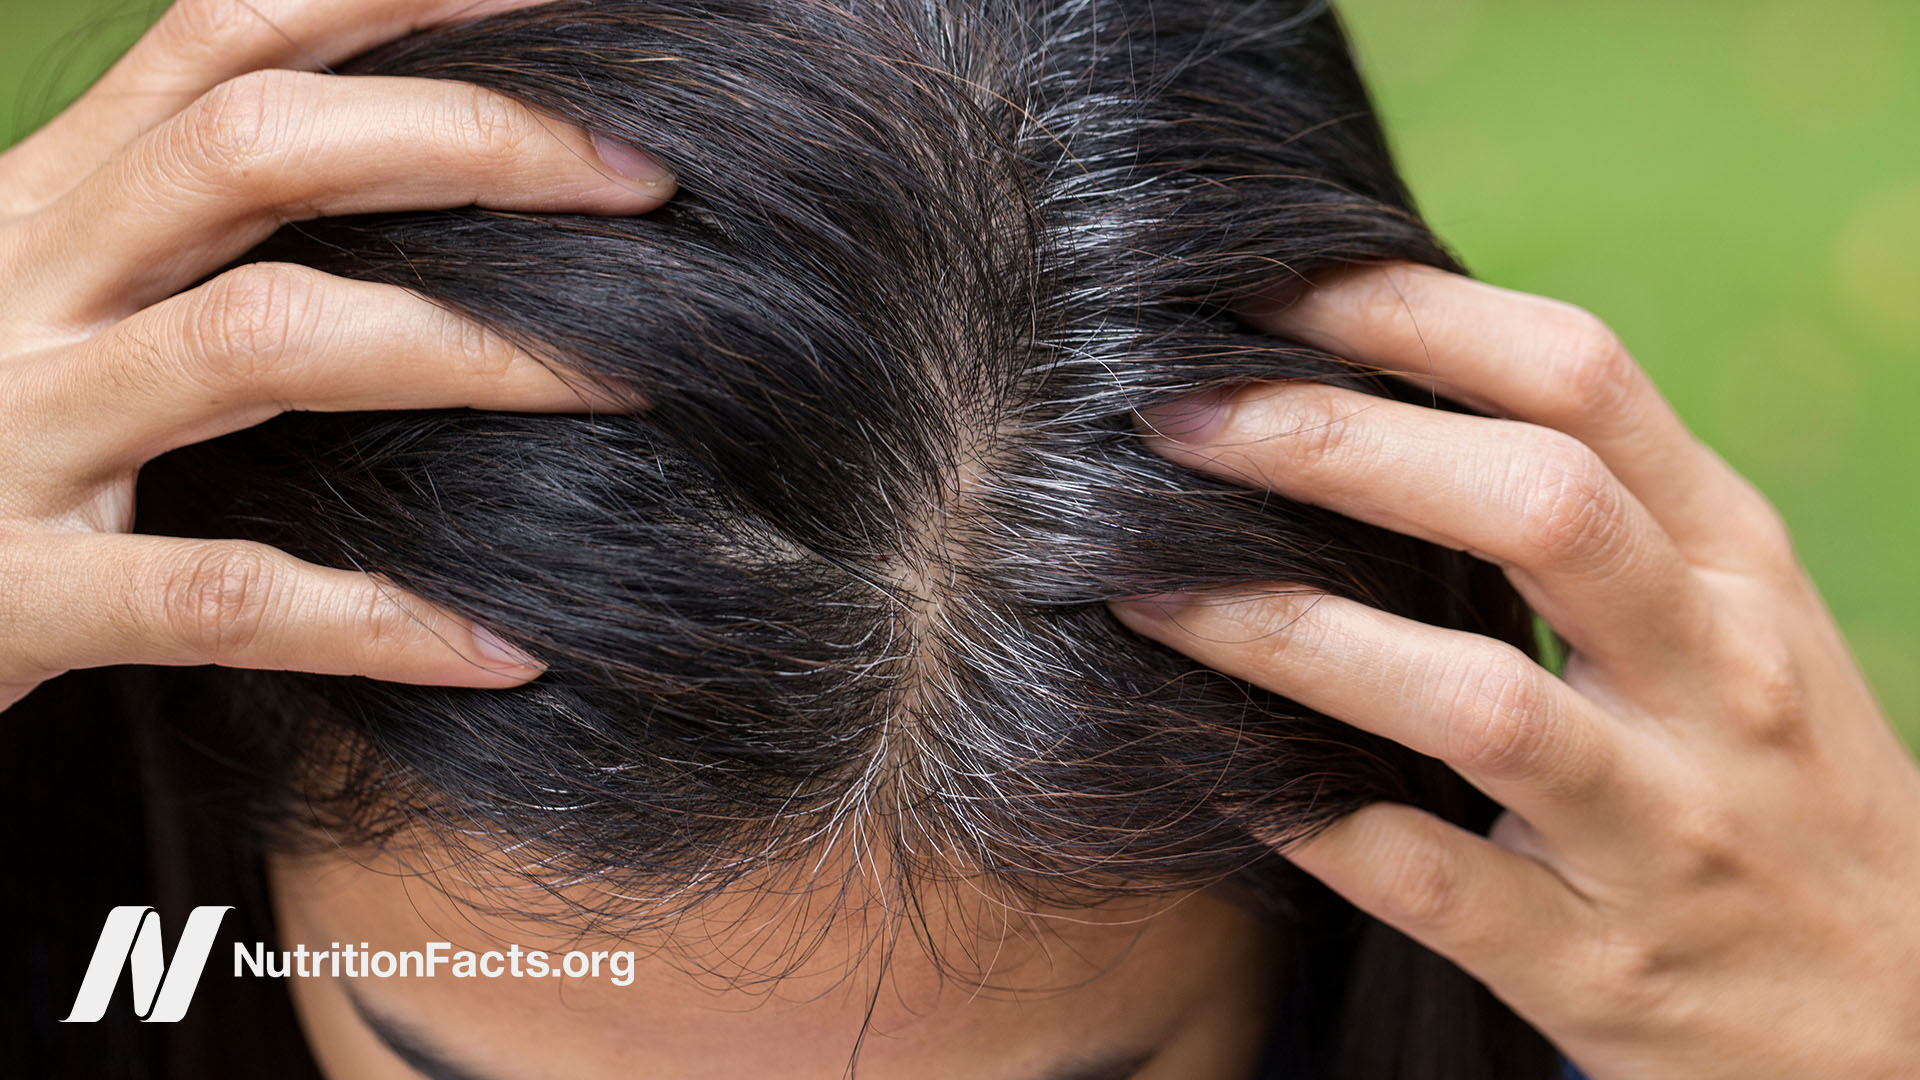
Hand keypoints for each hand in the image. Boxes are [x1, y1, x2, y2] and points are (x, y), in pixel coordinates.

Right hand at [0, 0, 675, 711]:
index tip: (568, 0)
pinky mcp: (17, 591)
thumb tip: (410, 151)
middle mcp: (28, 280)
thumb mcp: (56, 282)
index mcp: (50, 197)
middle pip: (257, 146)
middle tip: (647, 177)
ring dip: (468, 349)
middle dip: (469, 140)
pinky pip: (218, 595)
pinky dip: (373, 617)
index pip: (227, 39)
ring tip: (630, 382)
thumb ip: (192, 220)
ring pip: (261, 341)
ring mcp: (16, 431)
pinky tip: (505, 644)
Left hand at [1110, 264, 1919, 1077]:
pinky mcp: (1600, 968)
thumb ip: (1594, 505)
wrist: (1900, 1022)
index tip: (1261, 280)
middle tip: (1166, 411)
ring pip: (1474, 700)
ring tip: (1139, 583)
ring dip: (1288, 631)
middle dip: (1333, 441)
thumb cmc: (1768, 776)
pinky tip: (1210, 763)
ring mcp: (1665, 828)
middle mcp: (1716, 675)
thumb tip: (1375, 375)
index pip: (1580, 382)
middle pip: (1532, 505)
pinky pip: (1428, 880)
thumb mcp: (1728, 617)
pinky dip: (1309, 817)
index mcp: (1735, 562)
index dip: (1409, 313)